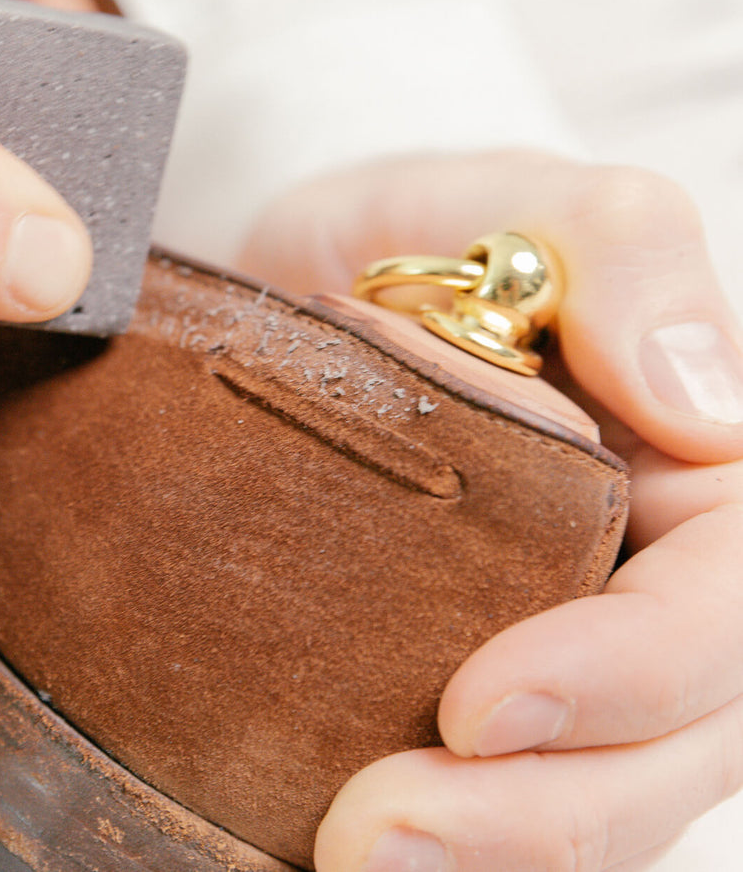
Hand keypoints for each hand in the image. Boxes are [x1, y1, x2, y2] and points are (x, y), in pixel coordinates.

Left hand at [238, 151, 742, 871]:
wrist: (303, 293)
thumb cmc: (418, 239)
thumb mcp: (501, 199)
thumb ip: (618, 250)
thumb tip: (701, 406)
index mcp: (699, 489)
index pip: (720, 613)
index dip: (630, 679)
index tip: (478, 707)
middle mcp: (650, 594)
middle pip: (670, 754)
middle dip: (537, 816)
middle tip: (372, 835)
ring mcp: (569, 664)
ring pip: (589, 813)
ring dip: (483, 865)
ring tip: (348, 862)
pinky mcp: (470, 710)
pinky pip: (490, 814)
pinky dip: (439, 860)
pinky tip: (321, 859)